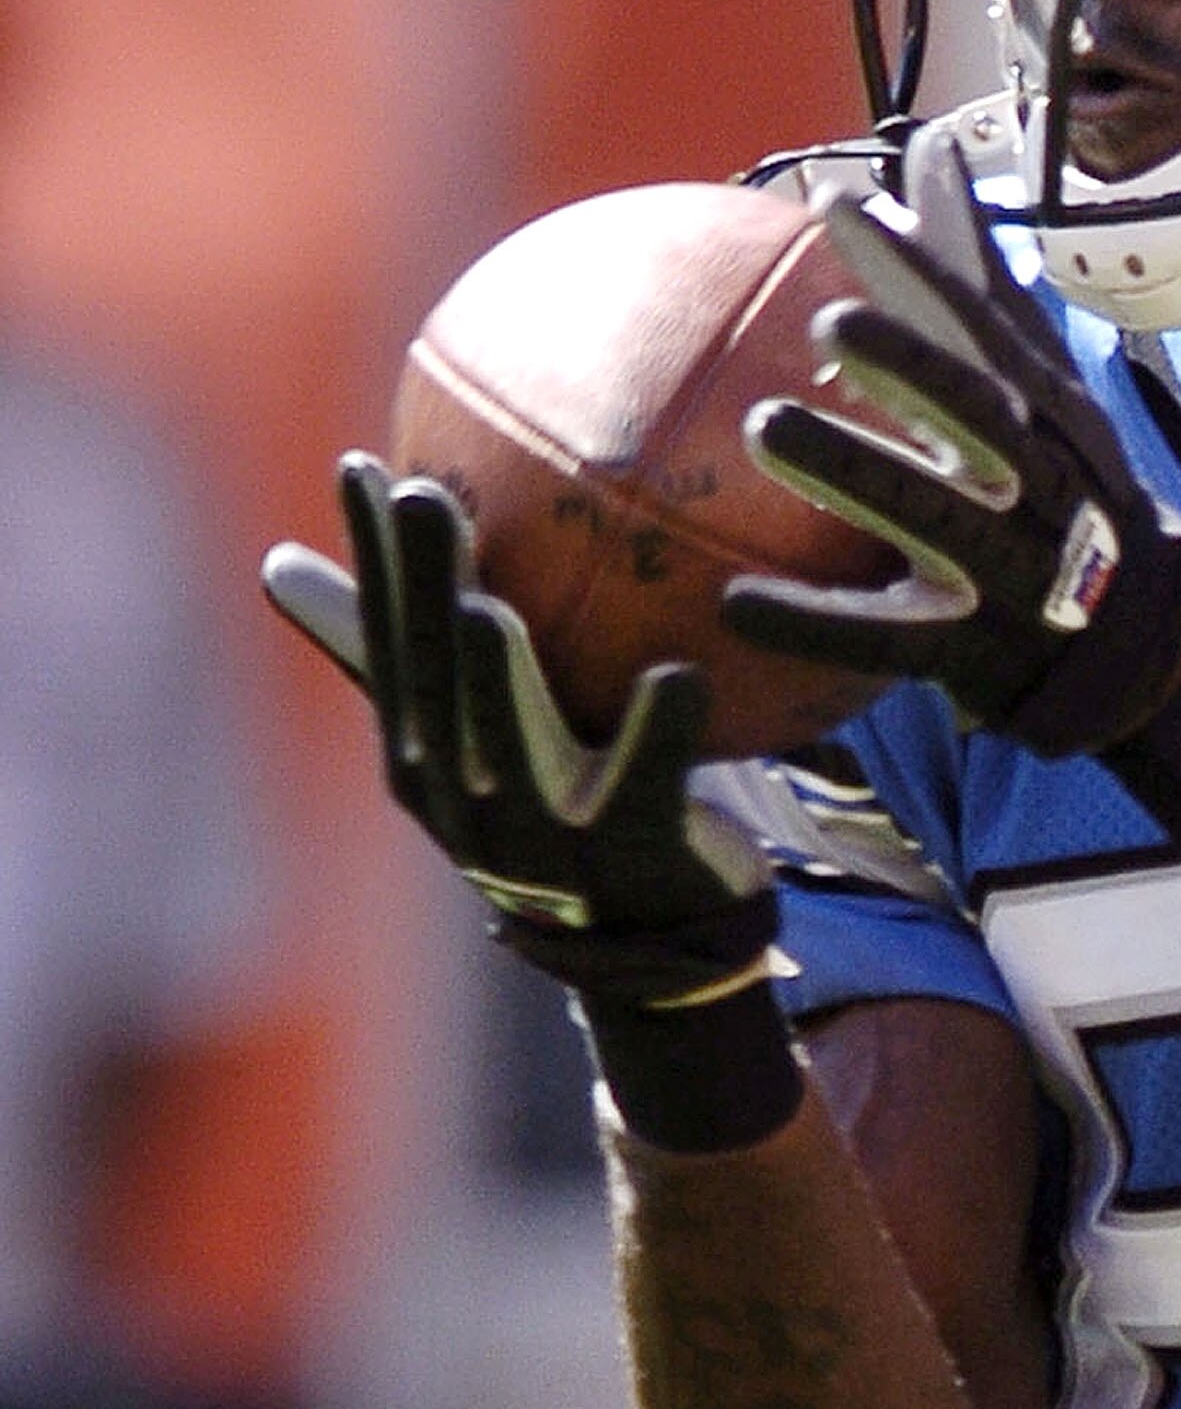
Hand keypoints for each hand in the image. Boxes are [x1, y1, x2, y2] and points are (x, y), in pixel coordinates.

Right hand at [262, 456, 770, 994]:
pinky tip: (678, 675)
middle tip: (422, 494)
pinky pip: (646, 783)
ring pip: (512, 741)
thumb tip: (274, 563)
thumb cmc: (553, 807)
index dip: (373, 559)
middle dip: (423, 590)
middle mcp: (465, 797)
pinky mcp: (631, 849)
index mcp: (423, 758)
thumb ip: (395, 652)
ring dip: (498, 675)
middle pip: (437, 680)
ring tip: (488, 603)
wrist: (648, 941)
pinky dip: (659, 732)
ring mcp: (543, 831)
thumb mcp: (464, 734)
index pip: (389, 641)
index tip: (360, 467)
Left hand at [724, 130, 1180, 756]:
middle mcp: (1036, 482)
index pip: (986, 327)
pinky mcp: (969, 647)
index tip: (841, 205)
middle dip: (915, 366)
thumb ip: (976, 274)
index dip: (922, 268)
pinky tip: (733, 603)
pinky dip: (814, 625)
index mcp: (1043, 413)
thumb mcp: (1032, 381)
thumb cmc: (1055, 480)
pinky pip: (885, 638)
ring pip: (932, 516)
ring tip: (767, 430)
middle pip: (980, 415)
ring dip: (855, 473)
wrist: (1124, 635)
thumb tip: (931, 145)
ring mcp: (1007, 566)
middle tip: (830, 319)